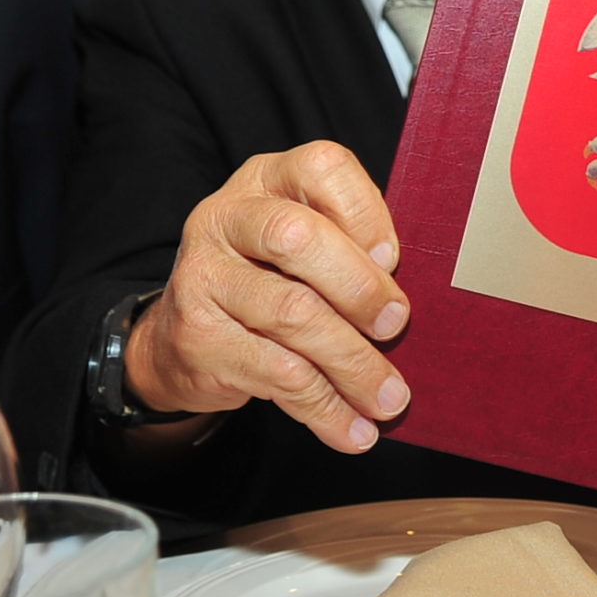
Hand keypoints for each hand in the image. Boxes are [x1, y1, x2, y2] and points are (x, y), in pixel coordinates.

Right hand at [123, 141, 410, 453]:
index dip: (364, 212)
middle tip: (397, 326)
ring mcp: (203, 275)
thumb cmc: (271, 280)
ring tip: (390, 398)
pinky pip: (276, 374)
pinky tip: (354, 429)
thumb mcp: (306, 248)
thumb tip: (412, 303)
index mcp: (267, 179)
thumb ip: (352, 251)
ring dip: (353, 364)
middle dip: (359, 287)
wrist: (183, 336)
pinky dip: (325, 407)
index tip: (395, 259)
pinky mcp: (197, 337)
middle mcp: (226, 217)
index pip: (320, 168)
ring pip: (292, 315)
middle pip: (297, 239)